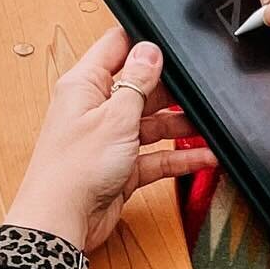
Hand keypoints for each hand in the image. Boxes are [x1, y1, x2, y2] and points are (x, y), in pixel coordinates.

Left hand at [5, 30, 212, 250]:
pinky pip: (155, 155)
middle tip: (199, 92)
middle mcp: (96, 109)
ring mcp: (109, 138)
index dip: (144, 45)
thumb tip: (149, 50)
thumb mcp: (114, 117)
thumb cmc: (73, 170)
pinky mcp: (120, 166)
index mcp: (85, 85)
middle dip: (171, 91)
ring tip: (208, 126)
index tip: (173, 49)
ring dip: (180, 125)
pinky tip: (203, 156)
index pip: (116, 47)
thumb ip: (136, 82)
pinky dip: (178, 156)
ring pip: (151, 122)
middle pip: (140, 86)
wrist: (61, 224)